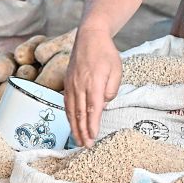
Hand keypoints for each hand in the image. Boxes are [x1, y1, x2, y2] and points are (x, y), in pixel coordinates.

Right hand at [64, 27, 120, 147]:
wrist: (90, 36)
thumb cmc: (105, 53)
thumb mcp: (116, 70)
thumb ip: (110, 90)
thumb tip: (103, 105)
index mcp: (93, 83)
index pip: (92, 109)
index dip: (92, 125)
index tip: (93, 138)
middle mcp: (79, 85)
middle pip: (79, 113)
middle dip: (82, 131)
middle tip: (86, 146)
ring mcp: (71, 84)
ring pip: (70, 110)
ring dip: (74, 127)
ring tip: (78, 140)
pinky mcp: (67, 82)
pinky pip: (67, 103)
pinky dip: (68, 116)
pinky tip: (71, 124)